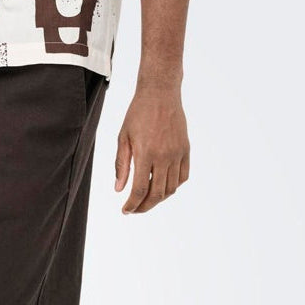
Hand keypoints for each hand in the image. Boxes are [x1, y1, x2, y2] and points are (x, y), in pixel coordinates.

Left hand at [115, 87, 189, 213]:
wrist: (160, 93)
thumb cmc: (137, 113)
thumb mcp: (123, 138)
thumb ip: (121, 165)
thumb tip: (119, 190)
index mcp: (146, 153)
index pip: (140, 190)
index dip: (132, 204)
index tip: (126, 210)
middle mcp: (164, 156)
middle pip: (157, 194)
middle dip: (144, 207)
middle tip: (134, 209)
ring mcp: (177, 153)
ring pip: (171, 188)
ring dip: (158, 198)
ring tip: (146, 198)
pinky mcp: (185, 150)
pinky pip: (183, 176)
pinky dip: (173, 186)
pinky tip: (162, 186)